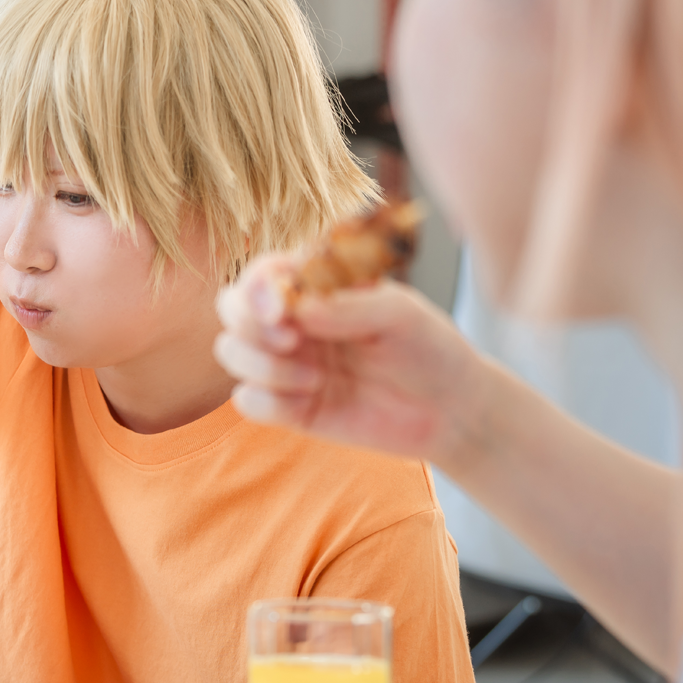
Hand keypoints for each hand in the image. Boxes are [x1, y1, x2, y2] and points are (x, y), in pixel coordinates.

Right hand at [214, 254, 493, 466]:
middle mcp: (293, 320)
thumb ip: (349, 305)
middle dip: (248, 324)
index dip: (259, 286)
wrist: (451, 411)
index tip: (282, 311)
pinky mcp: (288, 406)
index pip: (263, 271)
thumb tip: (296, 309)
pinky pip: (247, 400)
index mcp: (316, 286)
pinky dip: (267, 402)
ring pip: (230, 351)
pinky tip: (308, 403)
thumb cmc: (430, 348)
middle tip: (290, 342)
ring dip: (261, 365)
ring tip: (313, 380)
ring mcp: (288, 363)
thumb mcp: (400, 314)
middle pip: (231, 306)